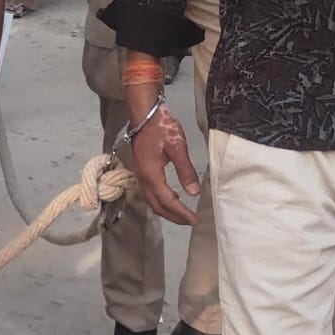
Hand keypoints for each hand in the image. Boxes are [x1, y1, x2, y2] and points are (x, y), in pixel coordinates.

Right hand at [130, 107, 199, 225]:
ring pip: (151, 200)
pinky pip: (149, 193)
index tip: (194, 220)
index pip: (167, 201)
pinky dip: (160, 200)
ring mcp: (140, 174)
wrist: (144, 113)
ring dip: (166, 210)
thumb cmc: (161, 128)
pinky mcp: (141, 169)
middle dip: (173, 216)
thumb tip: (194, 193)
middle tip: (190, 221)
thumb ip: (186, 170)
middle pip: (156, 206)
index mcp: (151, 175)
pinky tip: (171, 196)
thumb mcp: (177, 147)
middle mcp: (143, 178)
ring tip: (182, 213)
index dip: (181, 213)